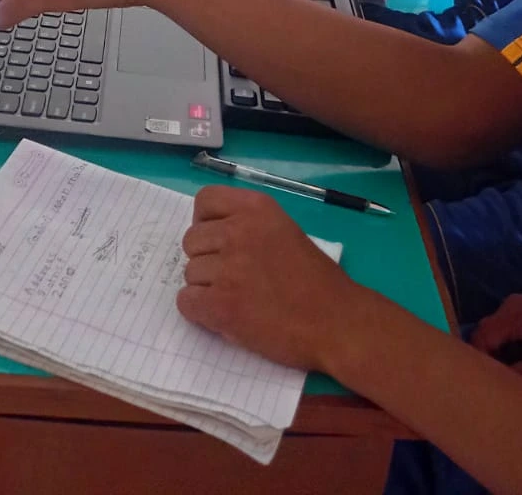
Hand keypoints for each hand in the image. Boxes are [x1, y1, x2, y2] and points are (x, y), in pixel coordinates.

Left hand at [178, 186, 353, 370]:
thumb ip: (249, 226)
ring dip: (206, 288)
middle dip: (206, 259)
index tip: (218, 240)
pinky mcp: (221, 304)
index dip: (206, 222)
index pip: (204, 200)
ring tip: (237, 298)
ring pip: (189, 273)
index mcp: (256, 208)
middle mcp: (238, 230)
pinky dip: (200, 311)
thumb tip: (212, 237)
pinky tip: (223, 314)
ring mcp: (228, 267)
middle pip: (192, 240)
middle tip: (231, 276)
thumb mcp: (285, 231)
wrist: (335, 321)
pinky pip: (186, 302)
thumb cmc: (315, 279)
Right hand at [469, 295, 521, 387]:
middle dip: (485, 359)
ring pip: (491, 334)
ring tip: (504, 378)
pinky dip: (504, 350)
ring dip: (495, 355)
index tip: (484, 385)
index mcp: (514, 313)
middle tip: (494, 384)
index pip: (481, 338)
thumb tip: (490, 386)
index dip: (479, 362)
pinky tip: (514, 367)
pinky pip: (503, 333)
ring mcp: (517, 307)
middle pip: (483, 334)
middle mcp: (510, 305)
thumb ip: (517, 375)